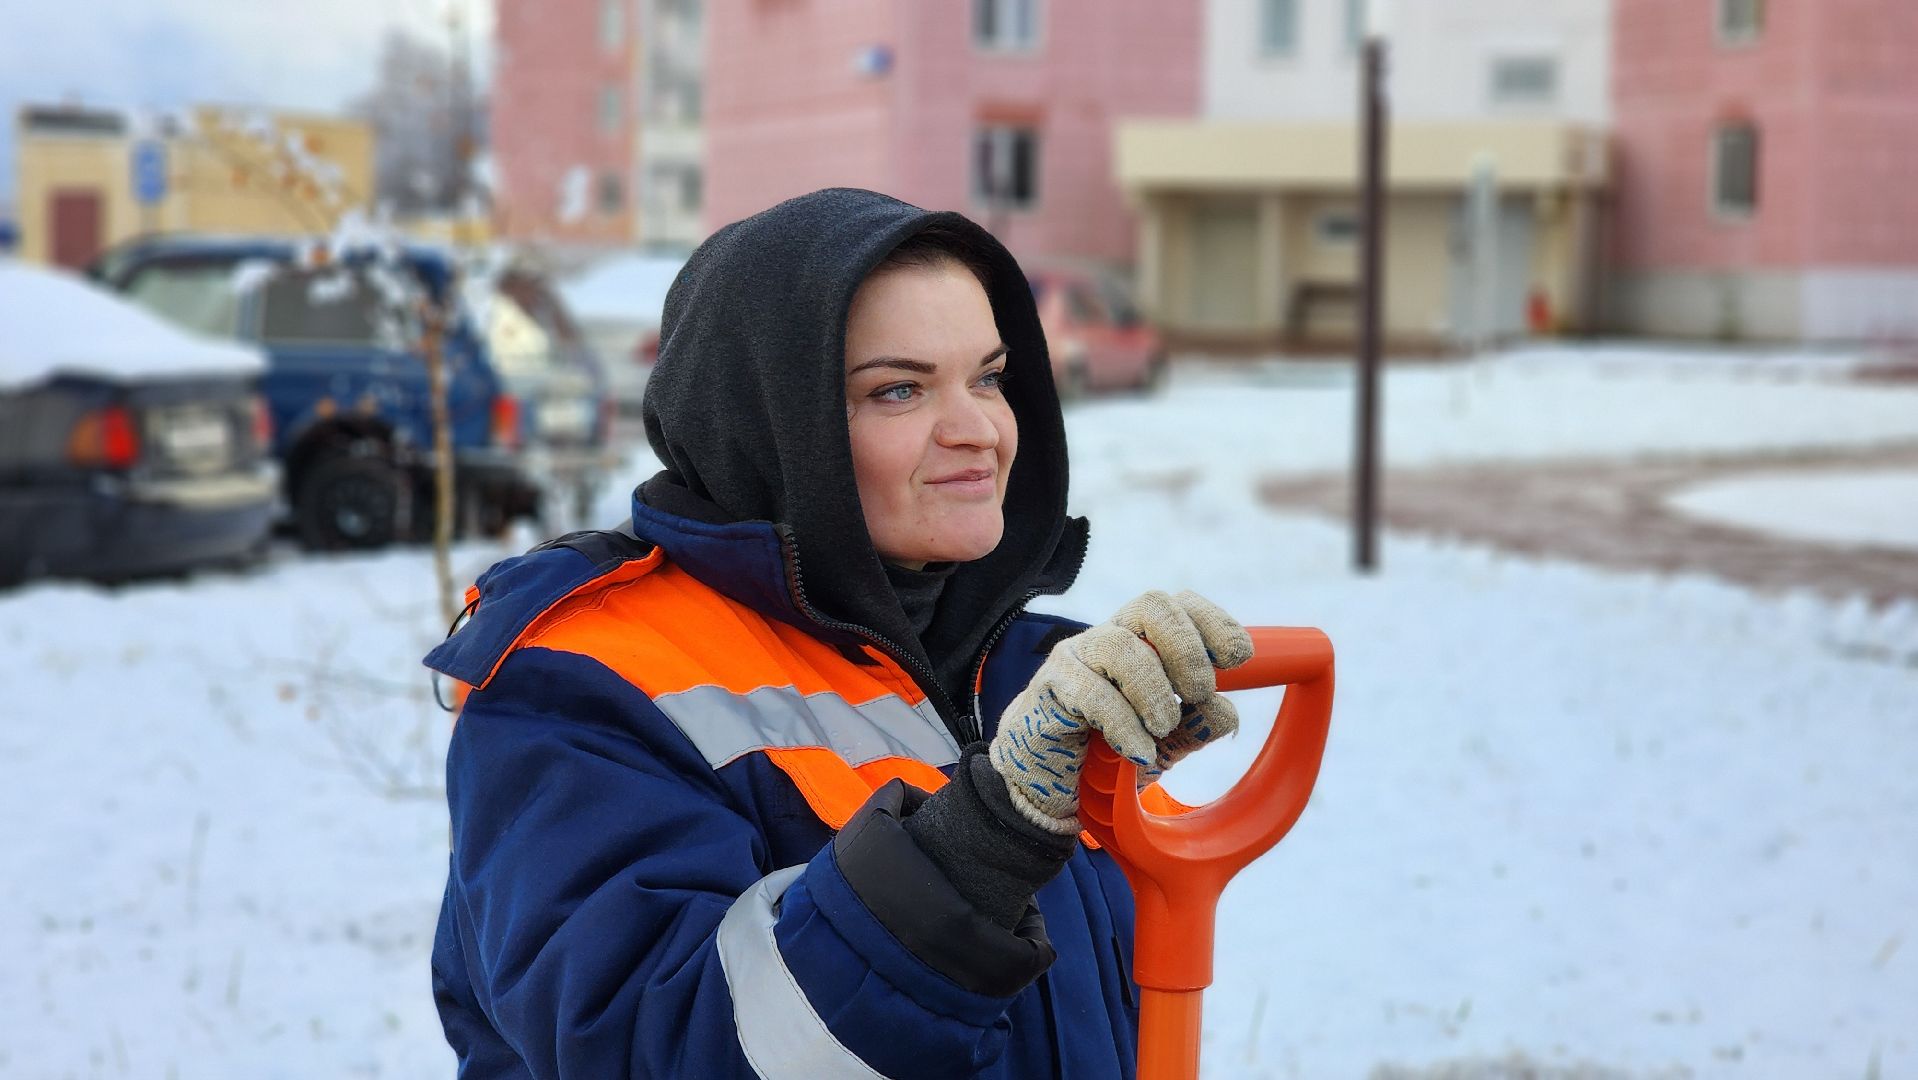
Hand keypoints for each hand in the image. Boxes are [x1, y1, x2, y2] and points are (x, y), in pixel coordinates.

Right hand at [987, 590, 1252, 833]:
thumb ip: (1197, 727)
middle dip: (1187, 649)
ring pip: (1122, 646)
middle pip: (1153, 605)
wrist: (1048, 778)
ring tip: (1164, 726)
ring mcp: (1078, 655)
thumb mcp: (1167, 743)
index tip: (1239, 657)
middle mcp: (1112, 636)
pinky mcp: (1052, 684)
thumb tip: (1225, 711)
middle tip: (1200, 692)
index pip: (1180, 605)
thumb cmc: (1109, 747)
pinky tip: (1139, 751)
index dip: (1213, 621)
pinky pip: (1092, 692)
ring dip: (1155, 690)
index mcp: (1145, 640)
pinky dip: (1125, 725)